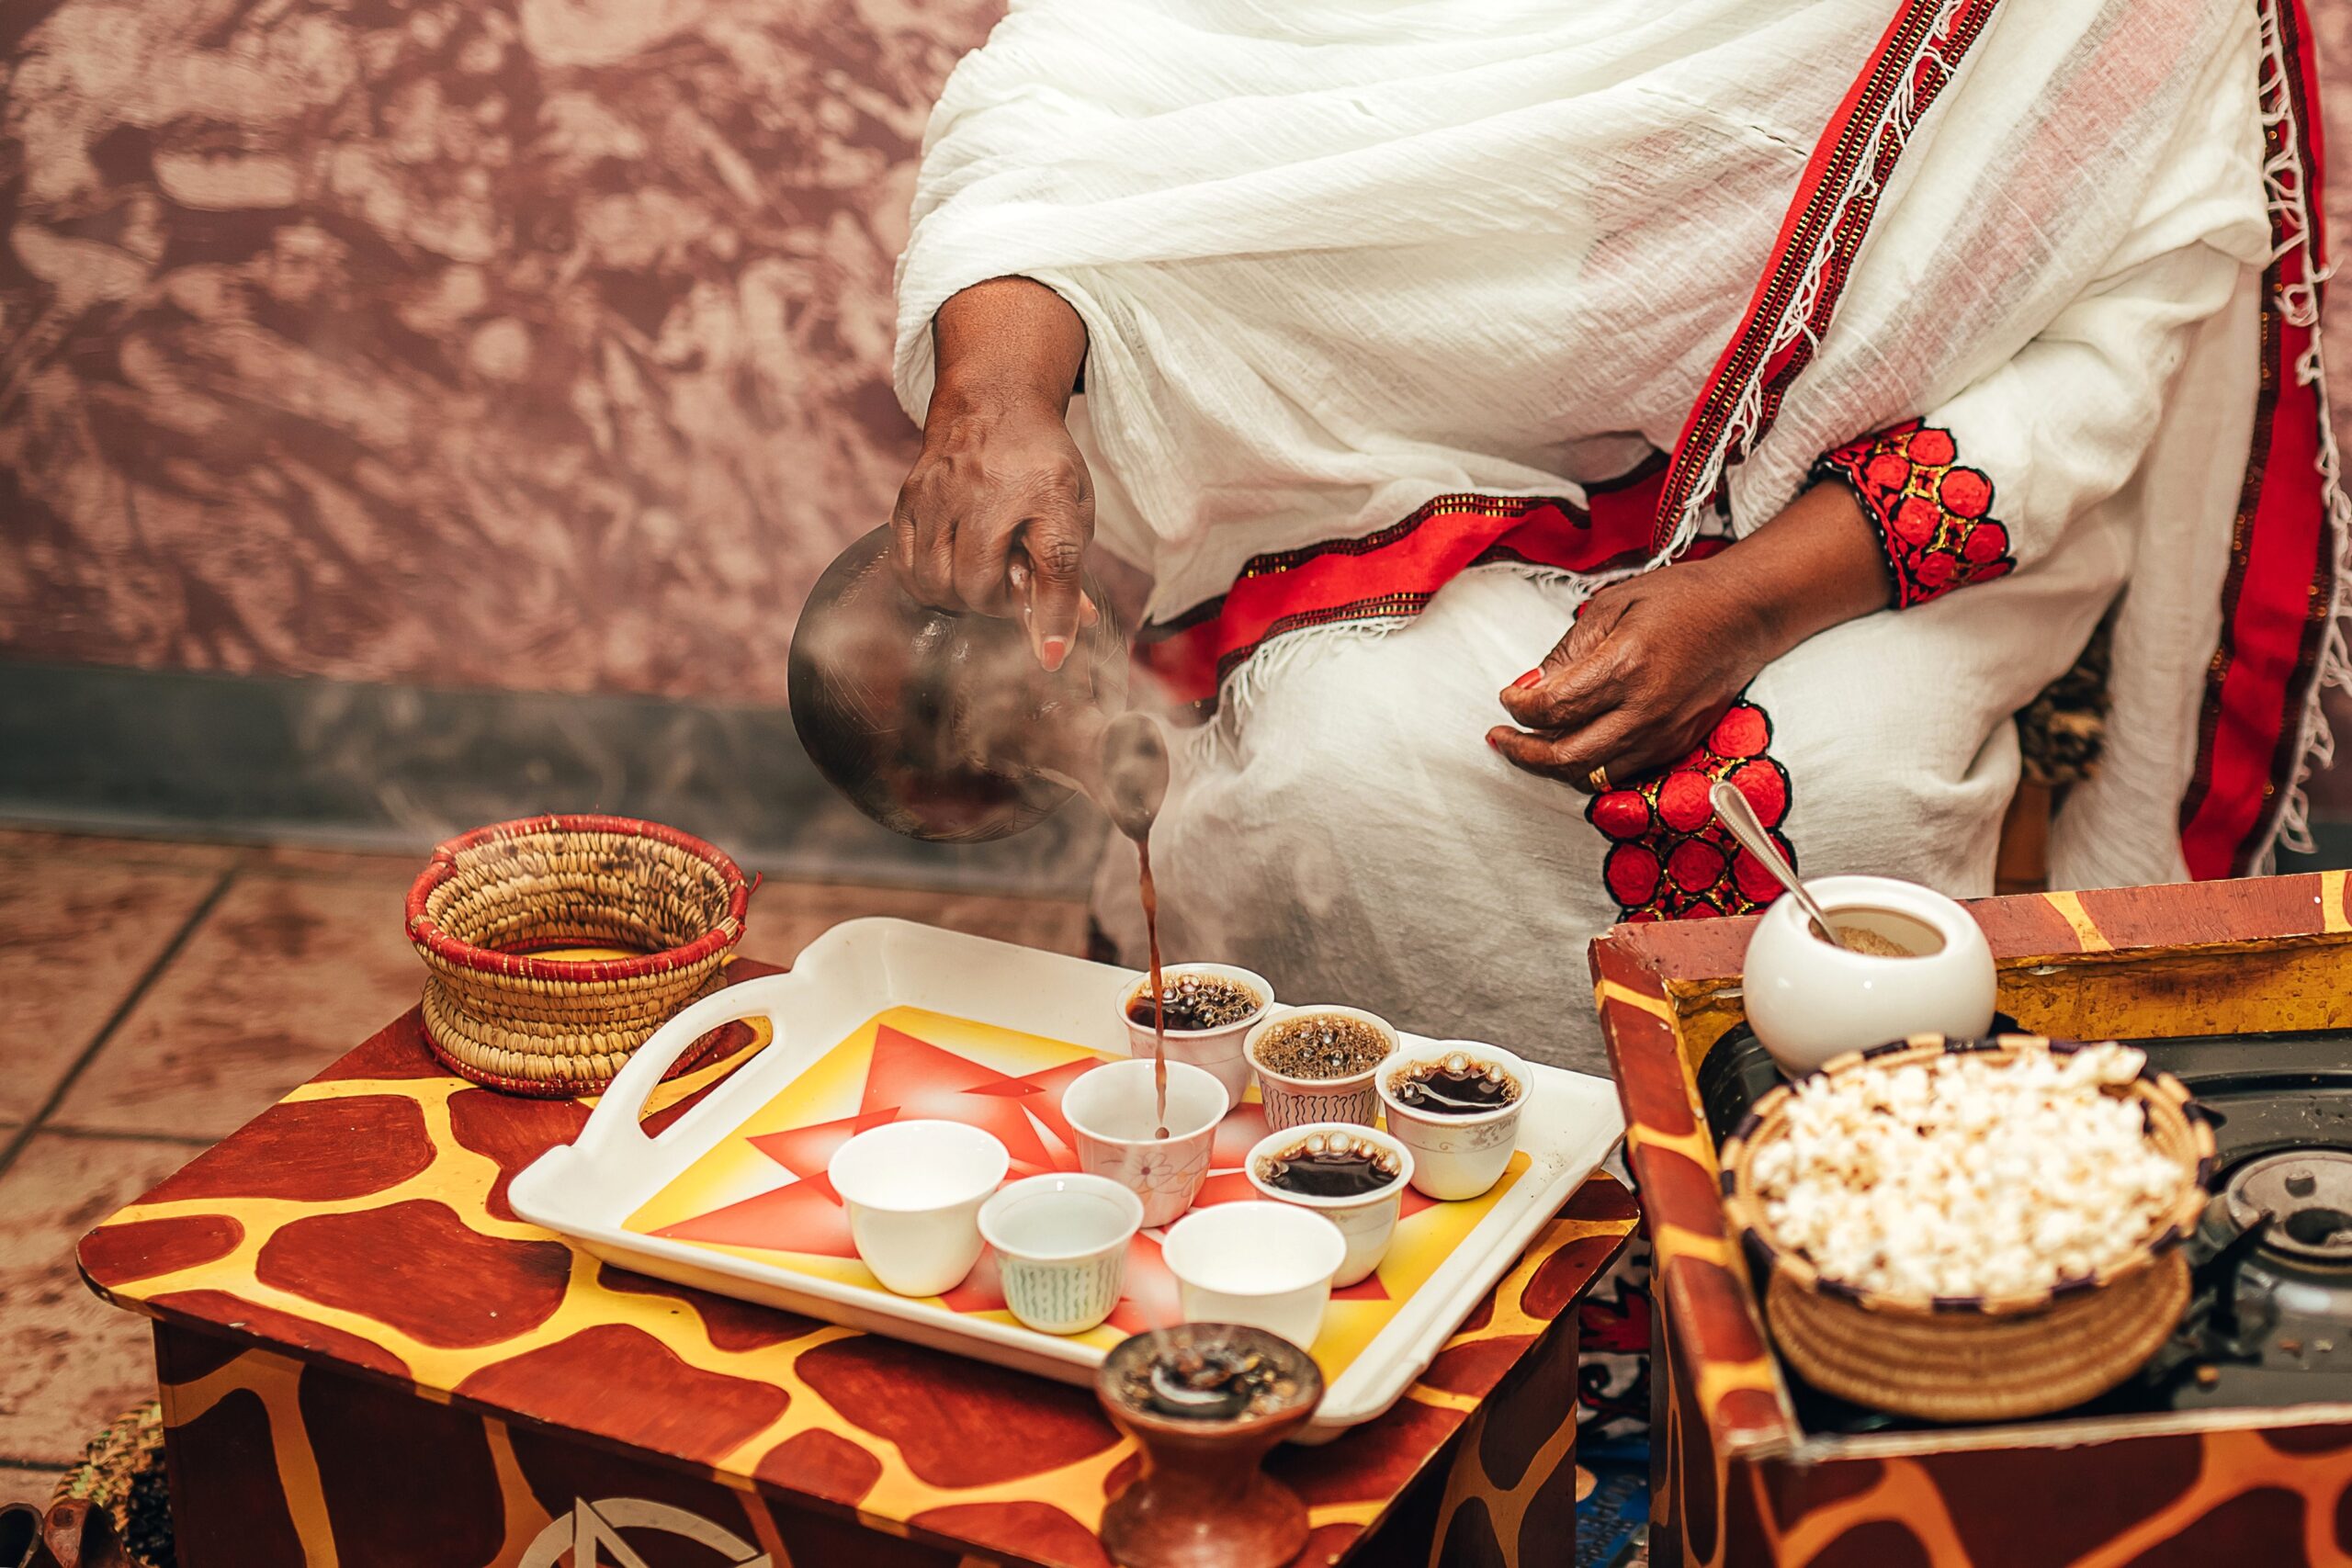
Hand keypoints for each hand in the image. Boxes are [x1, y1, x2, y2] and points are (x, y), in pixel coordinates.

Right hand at [891, 388, 1097, 668]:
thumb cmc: (1040, 468)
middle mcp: (986, 490)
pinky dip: (927, 583)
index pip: (1054, 563)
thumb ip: (1067, 573)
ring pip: (936, 584)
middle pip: (977, 587)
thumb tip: (1064, 638)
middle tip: (1009, 586)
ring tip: (979, 576)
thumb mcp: (1072, 512)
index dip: (1052, 616)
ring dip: (960, 597)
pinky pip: (906, 568)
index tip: (1049, 657)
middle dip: (995, 603)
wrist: (994, 406)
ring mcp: (939, 494)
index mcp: (1045, 490)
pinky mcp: (907, 499)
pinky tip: (948, 569)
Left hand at [1488, 555, 1775, 789]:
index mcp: (1627, 666)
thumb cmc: (1680, 600)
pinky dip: (1588, 766)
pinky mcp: (1677, 746)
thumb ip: (1567, 650)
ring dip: (1551, 765)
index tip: (1507, 697)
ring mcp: (1664, 734)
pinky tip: (1571, 745)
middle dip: (1522, 752)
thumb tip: (1529, 686)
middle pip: (1567, 756)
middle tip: (1500, 737)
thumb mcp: (1613, 604)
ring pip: (1592, 774)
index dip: (1519, 708)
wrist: (1745, 614)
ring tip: (1528, 745)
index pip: (1554, 708)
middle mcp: (1646, 709)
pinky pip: (1620, 773)